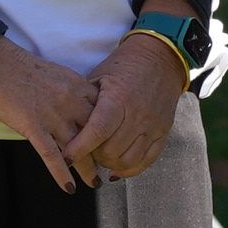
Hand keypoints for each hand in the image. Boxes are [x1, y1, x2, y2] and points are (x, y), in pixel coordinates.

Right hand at [0, 38, 99, 192]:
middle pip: (97, 132)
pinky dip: (61, 173)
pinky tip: (68, 188)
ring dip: (88, 168)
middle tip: (111, 166)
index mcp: (78, 85)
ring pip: (78, 147)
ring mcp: (52, 113)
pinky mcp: (32, 124)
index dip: (111, 130)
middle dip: (105, 151)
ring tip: (95, 182)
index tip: (115, 143)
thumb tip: (78, 108)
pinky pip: (51, 154)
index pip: (104, 112)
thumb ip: (70, 91)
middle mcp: (70, 100)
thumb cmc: (18, 66)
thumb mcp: (55, 73)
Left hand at [68, 30, 185, 183]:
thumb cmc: (122, 66)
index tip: (65, 158)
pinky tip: (116, 168)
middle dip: (92, 157)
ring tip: (99, 158)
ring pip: (127, 160)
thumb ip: (84, 102)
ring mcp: (152, 125)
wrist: (159, 58)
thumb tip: (64, 126)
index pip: (97, 131)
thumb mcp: (98, 76)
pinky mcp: (162, 132)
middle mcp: (138, 114)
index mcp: (118, 98)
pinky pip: (146, 161)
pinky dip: (129, 169)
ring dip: (109, 164)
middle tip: (83, 153)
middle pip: (110, 151)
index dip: (79, 148)